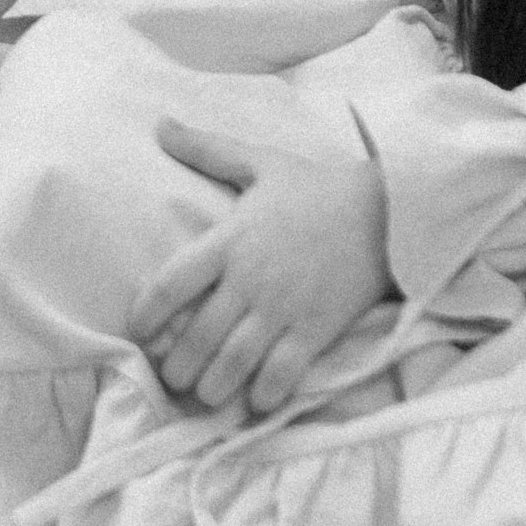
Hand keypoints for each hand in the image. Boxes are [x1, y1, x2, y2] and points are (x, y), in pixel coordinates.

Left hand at [128, 114, 389, 421]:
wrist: (388, 210)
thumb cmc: (317, 187)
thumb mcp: (259, 162)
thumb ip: (206, 150)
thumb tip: (159, 125)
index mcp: (231, 239)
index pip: (172, 283)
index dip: (146, 315)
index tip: (138, 333)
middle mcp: (251, 278)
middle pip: (198, 335)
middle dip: (177, 366)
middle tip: (172, 378)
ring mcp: (285, 307)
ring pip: (235, 361)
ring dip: (214, 387)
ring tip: (207, 395)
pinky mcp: (318, 329)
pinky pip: (284, 373)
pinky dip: (266, 393)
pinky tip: (257, 401)